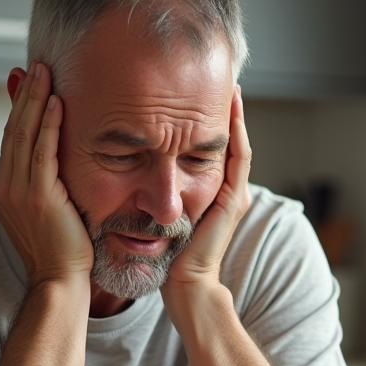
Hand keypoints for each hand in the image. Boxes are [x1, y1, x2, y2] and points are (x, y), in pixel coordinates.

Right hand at [0, 62, 92, 287]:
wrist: (60, 280)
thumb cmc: (62, 248)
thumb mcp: (50, 206)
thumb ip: (47, 177)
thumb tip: (53, 154)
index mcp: (4, 187)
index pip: (12, 136)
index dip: (20, 106)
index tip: (30, 79)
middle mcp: (4, 186)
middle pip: (13, 128)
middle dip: (25, 93)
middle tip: (37, 64)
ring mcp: (17, 191)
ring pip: (24, 134)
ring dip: (35, 99)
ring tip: (45, 71)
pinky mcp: (37, 196)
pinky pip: (42, 151)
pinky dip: (48, 124)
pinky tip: (57, 101)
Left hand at [162, 88, 251, 295]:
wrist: (184, 286)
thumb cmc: (166, 258)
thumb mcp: (157, 215)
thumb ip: (151, 194)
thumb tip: (124, 170)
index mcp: (207, 192)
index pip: (208, 148)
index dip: (203, 121)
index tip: (191, 93)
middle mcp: (225, 190)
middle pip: (226, 142)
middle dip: (221, 111)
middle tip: (217, 79)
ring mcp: (233, 194)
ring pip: (237, 144)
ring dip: (235, 116)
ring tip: (231, 86)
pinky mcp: (233, 200)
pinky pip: (241, 158)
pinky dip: (238, 132)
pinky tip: (232, 110)